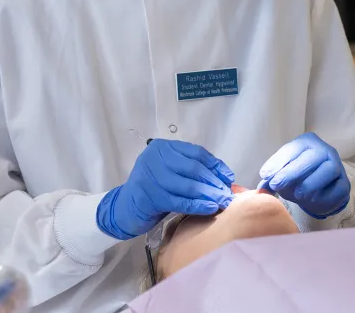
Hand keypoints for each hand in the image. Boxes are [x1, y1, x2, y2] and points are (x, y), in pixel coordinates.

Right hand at [96, 139, 234, 239]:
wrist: (125, 208)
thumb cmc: (154, 189)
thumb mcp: (170, 172)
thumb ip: (190, 170)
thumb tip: (224, 177)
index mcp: (162, 147)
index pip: (195, 153)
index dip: (215, 165)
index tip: (229, 177)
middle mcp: (154, 157)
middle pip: (193, 168)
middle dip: (214, 181)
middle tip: (228, 193)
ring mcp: (150, 176)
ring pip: (188, 185)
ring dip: (209, 194)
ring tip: (223, 202)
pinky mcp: (149, 196)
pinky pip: (180, 201)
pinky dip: (198, 205)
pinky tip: (210, 208)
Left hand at [257, 132, 349, 218]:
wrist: (320, 189)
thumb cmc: (298, 176)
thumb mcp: (283, 173)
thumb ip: (272, 178)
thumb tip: (261, 188)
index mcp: (307, 142)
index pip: (293, 148)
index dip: (278, 162)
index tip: (265, 175)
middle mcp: (325, 150)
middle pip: (311, 158)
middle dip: (291, 172)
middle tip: (276, 185)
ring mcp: (338, 166)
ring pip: (328, 171)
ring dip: (310, 184)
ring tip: (297, 194)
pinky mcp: (345, 183)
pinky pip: (337, 189)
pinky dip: (323, 197)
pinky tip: (311, 200)